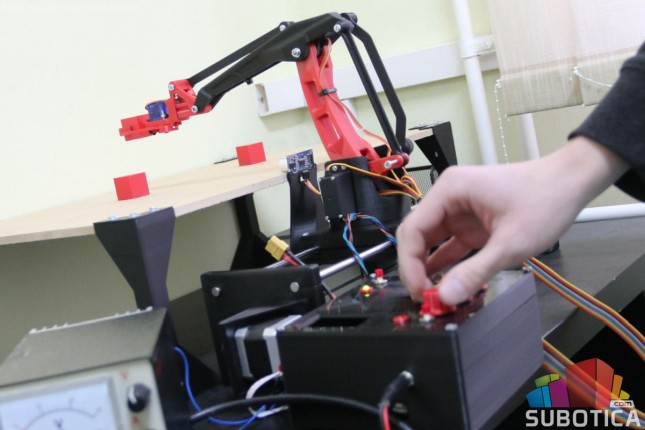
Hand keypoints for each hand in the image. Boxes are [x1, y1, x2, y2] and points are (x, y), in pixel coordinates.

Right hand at [396, 136, 627, 303]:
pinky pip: (449, 246)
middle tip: (425, 297)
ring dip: (429, 268)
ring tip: (433, 296)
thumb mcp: (510, 243)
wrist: (571, 183)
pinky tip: (446, 285)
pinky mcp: (470, 224)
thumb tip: (446, 297)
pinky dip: (447, 265)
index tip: (420, 291)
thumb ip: (475, 271)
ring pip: (430, 243)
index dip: (409, 263)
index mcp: (449, 191)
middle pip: (417, 237)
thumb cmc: (544, 201)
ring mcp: (458, 211)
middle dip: (416, 268)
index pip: (413, 230)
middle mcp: (448, 198)